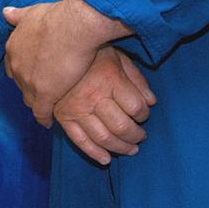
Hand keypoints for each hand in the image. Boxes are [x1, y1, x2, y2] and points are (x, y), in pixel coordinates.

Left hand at [3, 0, 127, 126]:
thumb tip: (5, 12)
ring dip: (36, 104)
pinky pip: (41, 112)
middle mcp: (16, 66)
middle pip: (21, 84)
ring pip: (30, 99)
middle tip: (39, 93)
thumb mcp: (31, 12)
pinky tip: (48, 122)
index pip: (13, 66)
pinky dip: (44, 118)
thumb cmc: (56, 17)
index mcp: (13, 48)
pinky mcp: (45, 95)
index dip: (23, 71)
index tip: (31, 75)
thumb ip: (18, 15)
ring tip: (44, 108)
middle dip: (28, 88)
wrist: (72, 27)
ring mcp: (29, 82)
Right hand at [55, 46, 156, 164]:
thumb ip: (136, 79)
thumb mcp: (118, 57)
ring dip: (121, 148)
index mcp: (110, 78)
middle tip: (141, 136)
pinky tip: (106, 159)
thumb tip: (151, 102)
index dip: (144, 114)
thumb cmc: (91, 53)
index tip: (143, 114)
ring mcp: (77, 108)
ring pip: (104, 137)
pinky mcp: (63, 116)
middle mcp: (94, 96)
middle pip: (122, 126)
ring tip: (131, 149)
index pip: (136, 107)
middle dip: (136, 135)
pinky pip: (79, 140)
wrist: (56, 48)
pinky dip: (94, 153)